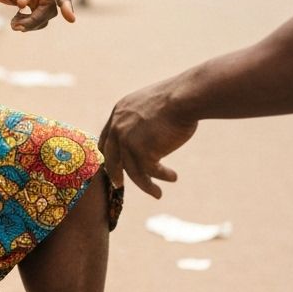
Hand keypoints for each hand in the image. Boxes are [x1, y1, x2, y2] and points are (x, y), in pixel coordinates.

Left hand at [0, 0, 74, 31]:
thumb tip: (25, 3)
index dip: (65, 2)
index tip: (70, 19)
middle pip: (52, 6)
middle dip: (36, 19)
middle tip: (15, 26)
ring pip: (46, 14)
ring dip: (32, 23)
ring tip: (13, 25)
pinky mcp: (35, 3)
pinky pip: (39, 18)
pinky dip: (29, 24)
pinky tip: (15, 21)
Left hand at [98, 79, 197, 197]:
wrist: (185, 97)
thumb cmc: (178, 98)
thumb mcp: (152, 106)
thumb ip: (143, 121)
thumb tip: (149, 138)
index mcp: (119, 112)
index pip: (107, 138)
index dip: (110, 153)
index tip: (114, 164)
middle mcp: (117, 126)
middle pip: (111, 157)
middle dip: (114, 172)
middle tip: (118, 184)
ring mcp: (127, 140)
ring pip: (132, 170)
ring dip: (145, 184)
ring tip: (157, 193)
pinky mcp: (141, 151)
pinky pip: (150, 171)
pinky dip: (162, 177)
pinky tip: (173, 177)